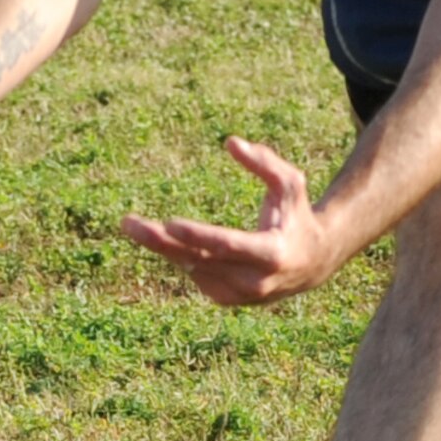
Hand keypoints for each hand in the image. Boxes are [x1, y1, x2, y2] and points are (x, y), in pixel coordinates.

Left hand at [120, 137, 334, 306]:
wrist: (313, 263)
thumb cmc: (297, 215)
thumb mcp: (290, 183)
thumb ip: (264, 162)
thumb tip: (230, 141)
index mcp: (272, 253)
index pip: (228, 245)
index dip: (198, 235)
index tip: (169, 223)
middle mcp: (254, 281)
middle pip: (199, 260)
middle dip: (160, 241)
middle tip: (128, 223)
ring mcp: (239, 295)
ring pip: (191, 268)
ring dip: (161, 247)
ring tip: (132, 225)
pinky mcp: (226, 299)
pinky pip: (194, 274)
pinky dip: (179, 254)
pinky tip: (167, 238)